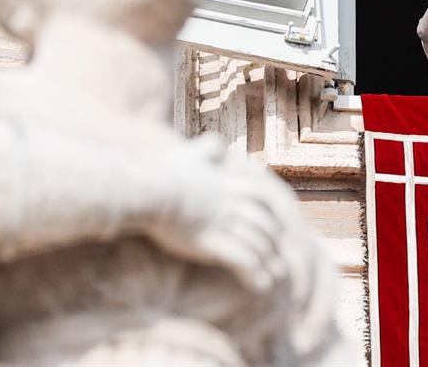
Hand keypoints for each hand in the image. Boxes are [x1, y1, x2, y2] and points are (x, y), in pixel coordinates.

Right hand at [147, 136, 310, 292]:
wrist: (147, 189)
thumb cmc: (162, 173)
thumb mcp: (190, 153)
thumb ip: (207, 148)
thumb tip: (216, 142)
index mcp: (229, 184)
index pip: (261, 199)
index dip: (271, 214)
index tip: (276, 228)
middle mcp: (231, 203)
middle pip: (264, 223)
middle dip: (273, 242)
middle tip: (279, 256)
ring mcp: (223, 222)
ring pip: (257, 243)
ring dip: (268, 261)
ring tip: (275, 275)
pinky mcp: (211, 242)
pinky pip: (242, 260)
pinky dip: (255, 274)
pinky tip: (260, 285)